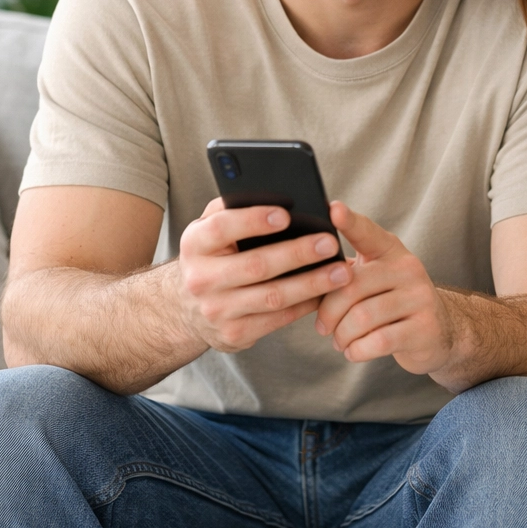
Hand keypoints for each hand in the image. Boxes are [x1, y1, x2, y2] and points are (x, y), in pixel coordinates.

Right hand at [177, 197, 350, 352]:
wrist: (185, 308)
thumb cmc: (211, 255)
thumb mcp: (209, 228)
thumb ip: (233, 208)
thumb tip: (275, 193)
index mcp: (195, 244)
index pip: (222, 229)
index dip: (254, 220)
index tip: (286, 214)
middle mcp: (202, 279)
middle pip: (255, 266)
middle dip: (297, 253)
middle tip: (329, 242)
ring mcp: (218, 311)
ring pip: (273, 297)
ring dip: (312, 284)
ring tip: (341, 271)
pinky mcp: (235, 334)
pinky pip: (278, 319)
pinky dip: (306, 305)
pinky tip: (327, 291)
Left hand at [315, 202, 455, 373]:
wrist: (438, 331)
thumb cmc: (391, 302)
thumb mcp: (374, 279)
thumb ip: (344, 273)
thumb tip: (303, 274)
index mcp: (390, 250)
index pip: (367, 232)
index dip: (349, 221)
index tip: (333, 209)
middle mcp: (407, 267)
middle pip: (352, 285)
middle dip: (329, 312)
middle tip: (323, 328)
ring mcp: (419, 297)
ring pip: (362, 317)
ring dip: (342, 335)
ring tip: (340, 341)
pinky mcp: (424, 328)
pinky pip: (378, 341)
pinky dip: (357, 350)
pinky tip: (354, 351)